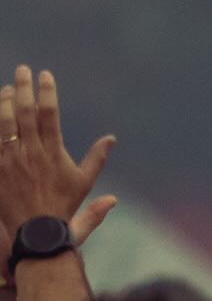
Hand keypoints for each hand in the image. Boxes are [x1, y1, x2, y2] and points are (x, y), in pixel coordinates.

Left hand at [0, 65, 115, 235]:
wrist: (36, 231)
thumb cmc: (63, 207)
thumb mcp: (84, 182)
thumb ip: (97, 158)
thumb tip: (111, 139)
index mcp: (53, 153)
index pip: (49, 114)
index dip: (47, 92)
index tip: (46, 75)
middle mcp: (31, 153)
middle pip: (25, 112)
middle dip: (24, 87)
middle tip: (22, 69)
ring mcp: (10, 160)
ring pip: (4, 123)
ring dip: (5, 102)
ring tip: (7, 88)